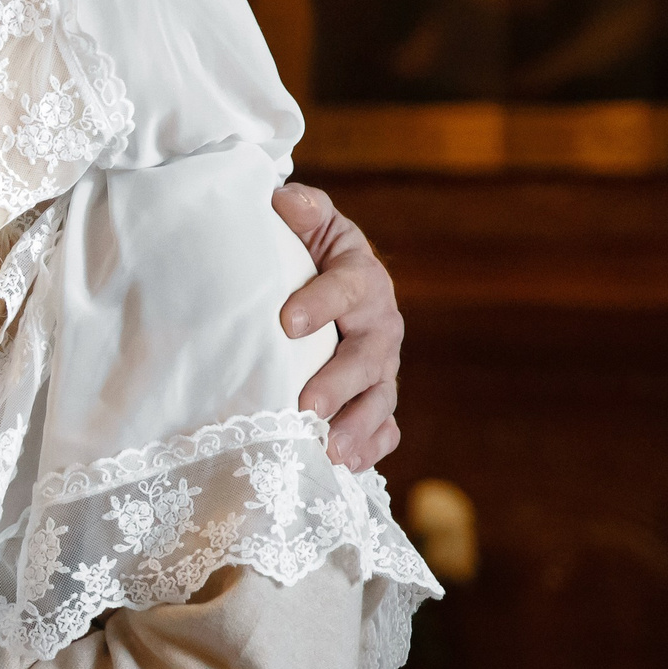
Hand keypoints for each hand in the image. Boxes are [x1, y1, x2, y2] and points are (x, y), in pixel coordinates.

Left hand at [272, 184, 402, 471]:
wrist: (320, 281)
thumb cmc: (305, 252)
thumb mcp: (305, 224)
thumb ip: (301, 211)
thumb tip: (284, 200)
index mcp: (360, 277)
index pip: (346, 287)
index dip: (321, 303)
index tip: (286, 324)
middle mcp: (378, 324)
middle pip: (368, 355)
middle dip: (339, 382)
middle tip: (307, 404)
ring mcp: (380, 366)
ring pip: (379, 398)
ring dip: (357, 426)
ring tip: (330, 451)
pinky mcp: (373, 398)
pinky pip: (383, 427)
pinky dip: (370, 447)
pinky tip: (347, 467)